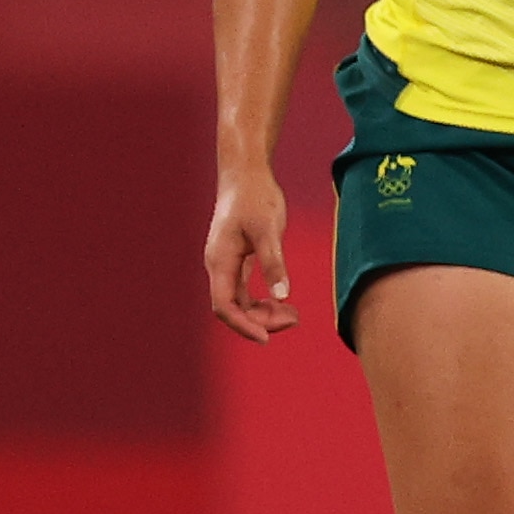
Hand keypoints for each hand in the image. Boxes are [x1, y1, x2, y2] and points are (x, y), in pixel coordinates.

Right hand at [205, 166, 299, 343]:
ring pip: (241, 302)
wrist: (247, 175)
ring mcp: (227, 264)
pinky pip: (246, 291)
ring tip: (294, 316)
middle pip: (233, 309)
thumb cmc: (256, 198)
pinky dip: (264, 301)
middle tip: (294, 320)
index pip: (224, 306)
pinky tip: (284, 303)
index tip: (266, 338)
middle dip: (260, 321)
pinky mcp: (238, 260)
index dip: (243, 325)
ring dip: (264, 313)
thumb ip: (274, 262)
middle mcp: (219, 266)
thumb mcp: (269, 230)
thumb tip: (283, 296)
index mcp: (219, 261)